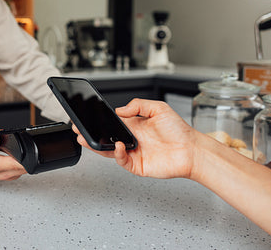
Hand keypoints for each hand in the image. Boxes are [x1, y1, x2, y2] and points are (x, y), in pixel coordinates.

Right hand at [0, 133, 25, 179]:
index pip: (19, 164)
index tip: (28, 148)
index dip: (27, 156)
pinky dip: (21, 162)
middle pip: (26, 166)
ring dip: (24, 159)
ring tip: (14, 150)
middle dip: (27, 155)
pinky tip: (14, 156)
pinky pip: (22, 169)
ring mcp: (9, 176)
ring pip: (26, 168)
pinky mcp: (11, 175)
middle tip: (19, 145)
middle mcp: (5, 173)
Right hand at [74, 98, 199, 178]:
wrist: (192, 150)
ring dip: (96, 145)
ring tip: (85, 139)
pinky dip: (117, 154)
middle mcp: (131, 139)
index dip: (99, 121)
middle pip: (105, 137)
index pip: (111, 123)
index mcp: (134, 125)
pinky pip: (121, 160)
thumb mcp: (159, 108)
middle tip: (79, 129)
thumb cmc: (179, 131)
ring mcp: (133, 152)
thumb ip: (138, 105)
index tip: (87, 117)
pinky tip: (118, 145)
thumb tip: (120, 109)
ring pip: (108, 150)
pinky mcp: (137, 165)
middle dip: (90, 133)